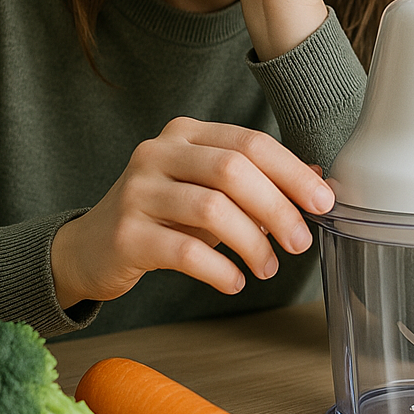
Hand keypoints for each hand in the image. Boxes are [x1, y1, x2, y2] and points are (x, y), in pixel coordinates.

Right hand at [50, 117, 334, 308]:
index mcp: (185, 133)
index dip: (292, 171)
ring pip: (211, 208)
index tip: (323, 201)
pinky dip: (219, 269)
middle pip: (232, 170)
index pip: (249, 142)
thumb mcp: (208, 190)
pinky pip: (184, 251)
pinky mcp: (125, 235)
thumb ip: (258, 182)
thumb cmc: (162, 216)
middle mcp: (158, 153)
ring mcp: (137, 191)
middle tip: (300, 242)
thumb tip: (320, 180)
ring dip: (252, 243)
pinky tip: (234, 281)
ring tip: (268, 268)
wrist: (90, 247)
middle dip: (276, 208)